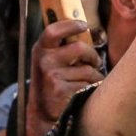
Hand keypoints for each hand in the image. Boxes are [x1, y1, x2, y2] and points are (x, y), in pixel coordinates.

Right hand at [29, 18, 103, 135]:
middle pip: (80, 48)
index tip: (83, 25)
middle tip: (94, 62)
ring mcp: (52, 77)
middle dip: (92, 55)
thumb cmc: (52, 79)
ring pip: (89, 70)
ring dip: (95, 76)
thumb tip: (85, 29)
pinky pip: (89, 85)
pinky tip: (84, 92)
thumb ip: (61, 46)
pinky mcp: (62, 92)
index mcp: (41, 49)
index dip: (70, 25)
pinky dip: (92, 88)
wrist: (42, 110)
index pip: (54, 31)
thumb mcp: (49, 60)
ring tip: (87, 81)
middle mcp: (45, 61)